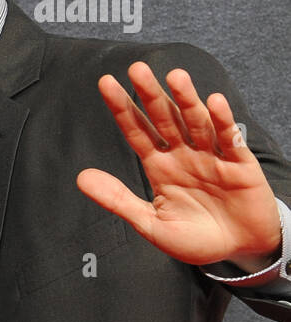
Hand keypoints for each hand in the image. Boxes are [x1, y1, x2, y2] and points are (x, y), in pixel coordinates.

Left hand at [77, 61, 281, 270]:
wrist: (238, 252)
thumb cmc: (194, 239)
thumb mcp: (150, 223)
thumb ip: (117, 199)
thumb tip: (80, 177)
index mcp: (159, 166)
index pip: (136, 131)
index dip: (122, 107)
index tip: (106, 83)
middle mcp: (183, 155)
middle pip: (164, 119)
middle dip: (151, 95)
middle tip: (136, 69)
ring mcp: (212, 157)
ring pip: (196, 122)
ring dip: (187, 100)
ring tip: (175, 76)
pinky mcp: (241, 165)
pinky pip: (230, 140)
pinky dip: (223, 121)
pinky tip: (214, 102)